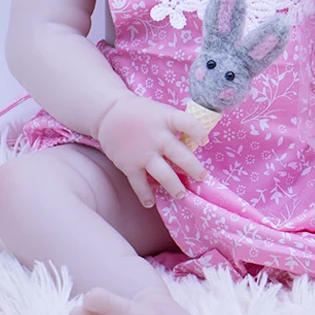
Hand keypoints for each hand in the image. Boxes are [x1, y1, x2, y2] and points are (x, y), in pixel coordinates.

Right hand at [95, 94, 209, 207]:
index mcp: (167, 119)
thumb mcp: (161, 112)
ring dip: (174, 186)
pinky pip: (139, 184)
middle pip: (180, 155)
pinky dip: (145, 195)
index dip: (198, 132)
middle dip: (193, 168)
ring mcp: (143, 153)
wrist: (109, 113)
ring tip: (181, 195)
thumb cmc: (141, 112)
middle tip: (202, 177)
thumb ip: (175, 126)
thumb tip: (195, 142)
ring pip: (164, 174)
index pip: (187, 123)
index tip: (205, 141)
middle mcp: (157, 137)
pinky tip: (150, 202)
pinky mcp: (129, 165)